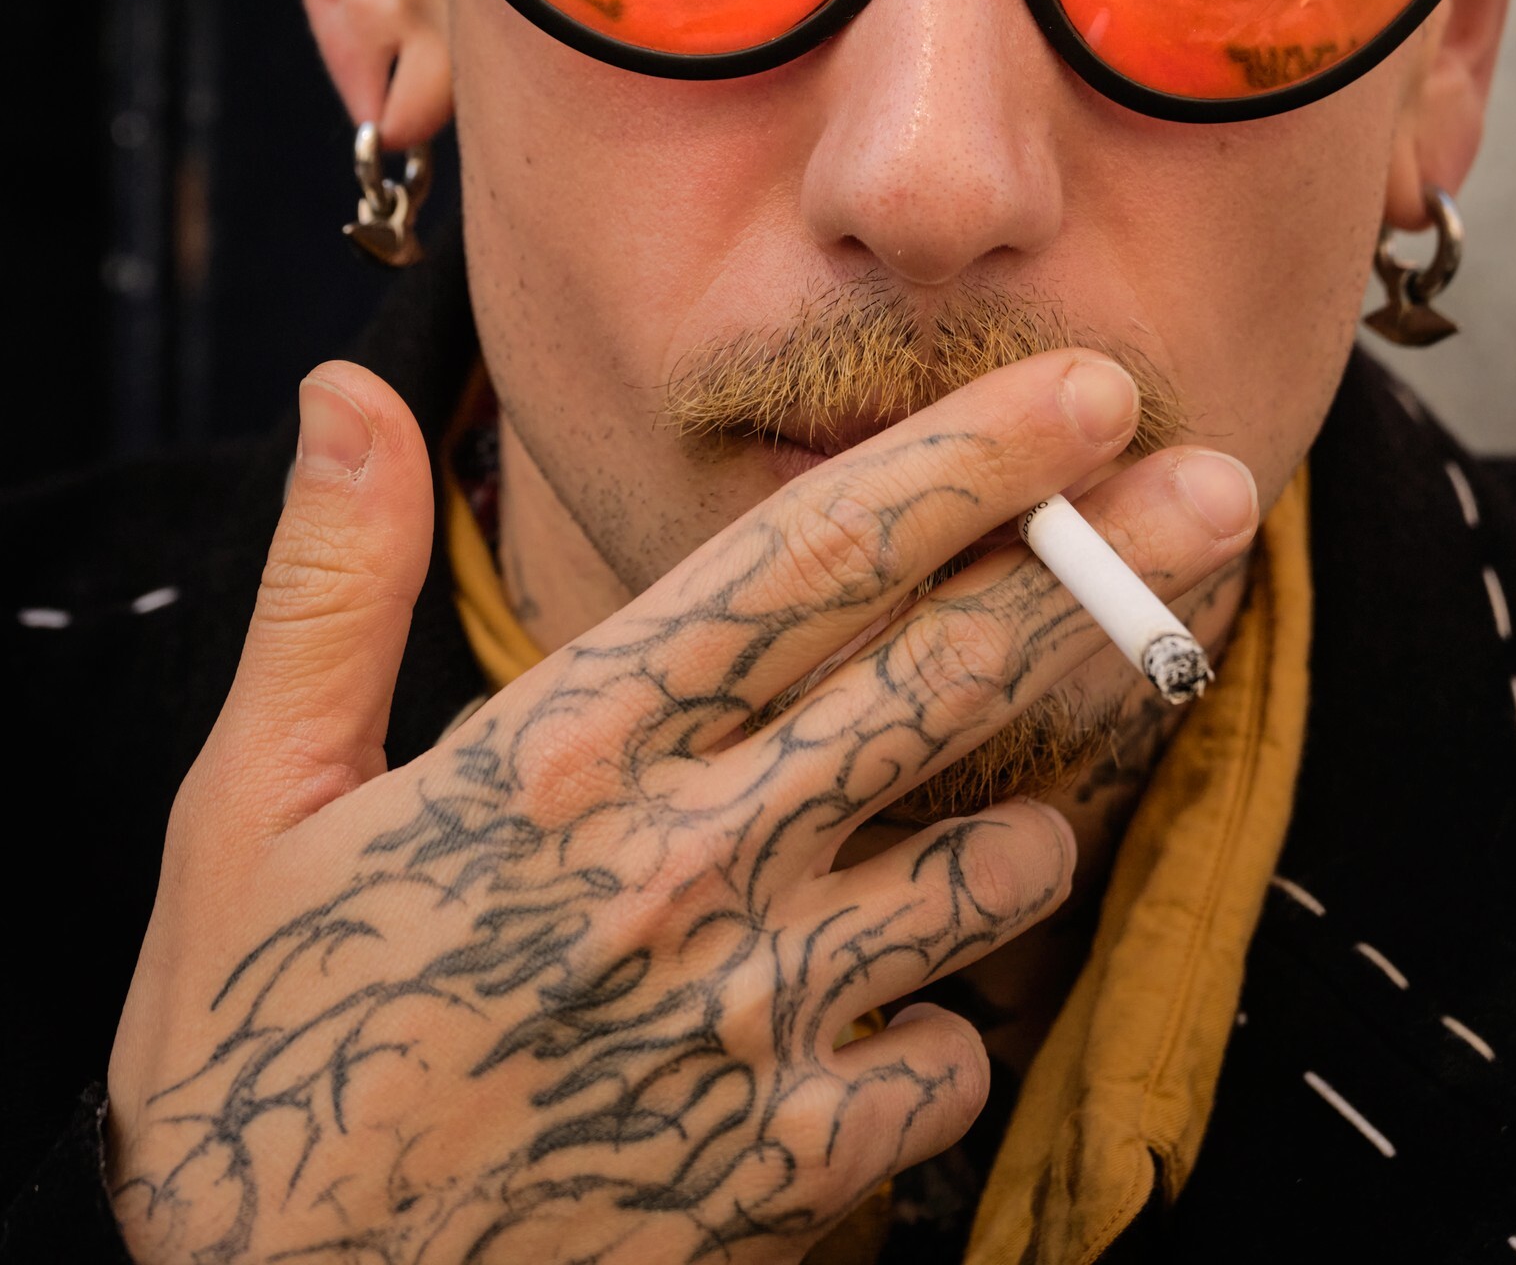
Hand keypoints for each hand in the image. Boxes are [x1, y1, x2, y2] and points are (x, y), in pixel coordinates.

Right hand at [107, 351, 1255, 1262]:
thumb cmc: (257, 1043)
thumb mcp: (253, 802)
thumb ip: (331, 586)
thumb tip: (343, 390)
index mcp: (560, 756)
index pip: (805, 567)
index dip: (965, 463)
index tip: (1086, 386)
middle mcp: (683, 869)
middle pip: (952, 682)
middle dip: (1105, 569)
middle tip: (1224, 487)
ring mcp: (753, 1024)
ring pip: (998, 868)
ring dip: (1025, 813)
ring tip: (993, 797)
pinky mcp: (790, 1166)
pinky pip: (956, 1051)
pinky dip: (945, 1014)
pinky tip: (876, 1000)